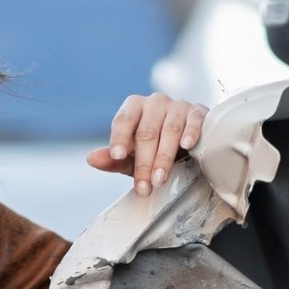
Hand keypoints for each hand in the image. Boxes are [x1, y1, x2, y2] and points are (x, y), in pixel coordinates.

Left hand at [86, 94, 208, 197]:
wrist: (186, 147)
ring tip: (160, 179)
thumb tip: (91, 159)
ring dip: (164, 157)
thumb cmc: (153, 150)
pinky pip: (195, 120)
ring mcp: (177, 105)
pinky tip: (187, 146)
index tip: (117, 156)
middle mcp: (155, 102)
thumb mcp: (131, 158)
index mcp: (134, 107)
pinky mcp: (198, 111)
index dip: (120, 138)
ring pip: (170, 129)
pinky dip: (191, 132)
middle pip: (146, 132)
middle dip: (144, 162)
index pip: (123, 121)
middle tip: (144, 186)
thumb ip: (112, 159)